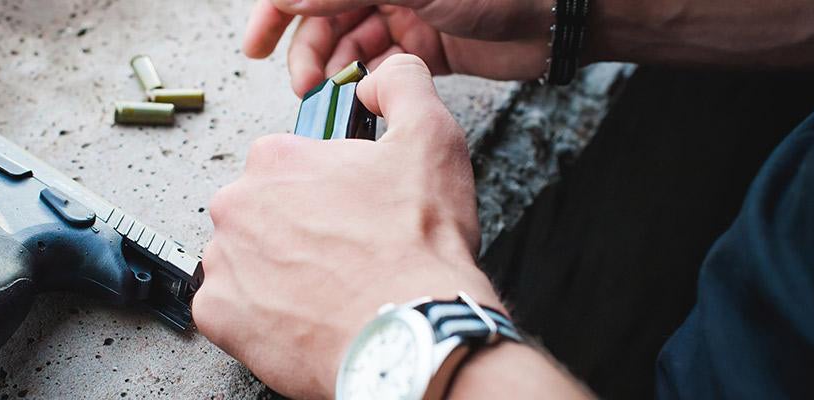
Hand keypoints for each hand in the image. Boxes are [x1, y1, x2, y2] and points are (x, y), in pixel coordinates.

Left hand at [194, 54, 500, 398]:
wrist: (408, 331)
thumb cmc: (415, 246)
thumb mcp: (431, 138)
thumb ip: (402, 86)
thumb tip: (380, 79)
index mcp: (275, 160)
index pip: (285, 165)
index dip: (323, 190)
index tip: (346, 213)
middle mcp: (236, 205)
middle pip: (259, 213)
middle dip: (293, 230)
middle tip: (340, 255)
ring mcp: (223, 262)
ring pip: (243, 259)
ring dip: (274, 271)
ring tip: (325, 289)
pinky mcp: (219, 316)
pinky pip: (229, 310)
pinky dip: (257, 315)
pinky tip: (299, 317)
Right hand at [243, 0, 553, 95]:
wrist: (558, 13)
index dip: (276, 11)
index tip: (256, 43)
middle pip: (324, 16)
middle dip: (307, 49)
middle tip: (304, 83)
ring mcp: (405, 14)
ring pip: (349, 45)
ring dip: (334, 69)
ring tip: (330, 91)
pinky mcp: (425, 48)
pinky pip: (380, 67)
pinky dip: (365, 80)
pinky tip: (360, 91)